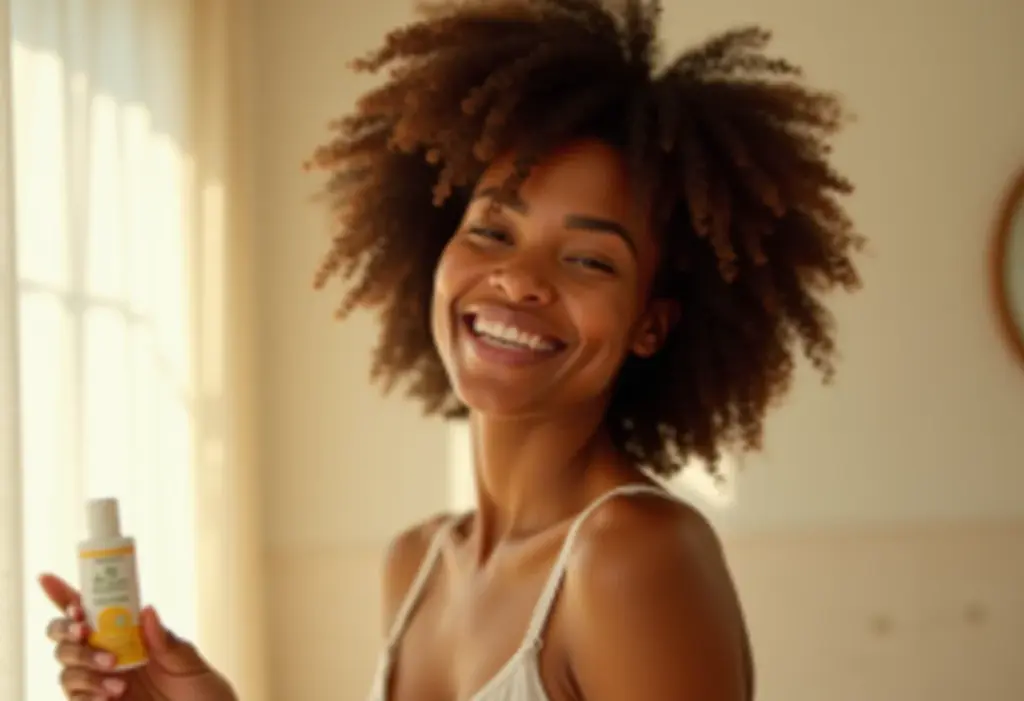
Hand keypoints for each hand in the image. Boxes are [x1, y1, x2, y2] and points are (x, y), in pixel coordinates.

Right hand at [40, 573, 236, 700]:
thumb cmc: (201, 691)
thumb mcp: (188, 662)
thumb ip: (166, 641)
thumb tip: (147, 610)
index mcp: (129, 636)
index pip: (91, 611)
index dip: (64, 595)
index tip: (46, 578)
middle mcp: (108, 656)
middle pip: (65, 638)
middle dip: (66, 630)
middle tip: (84, 630)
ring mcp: (100, 683)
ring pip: (67, 668)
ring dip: (85, 666)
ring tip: (119, 680)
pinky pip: (75, 698)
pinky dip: (86, 693)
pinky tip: (109, 696)